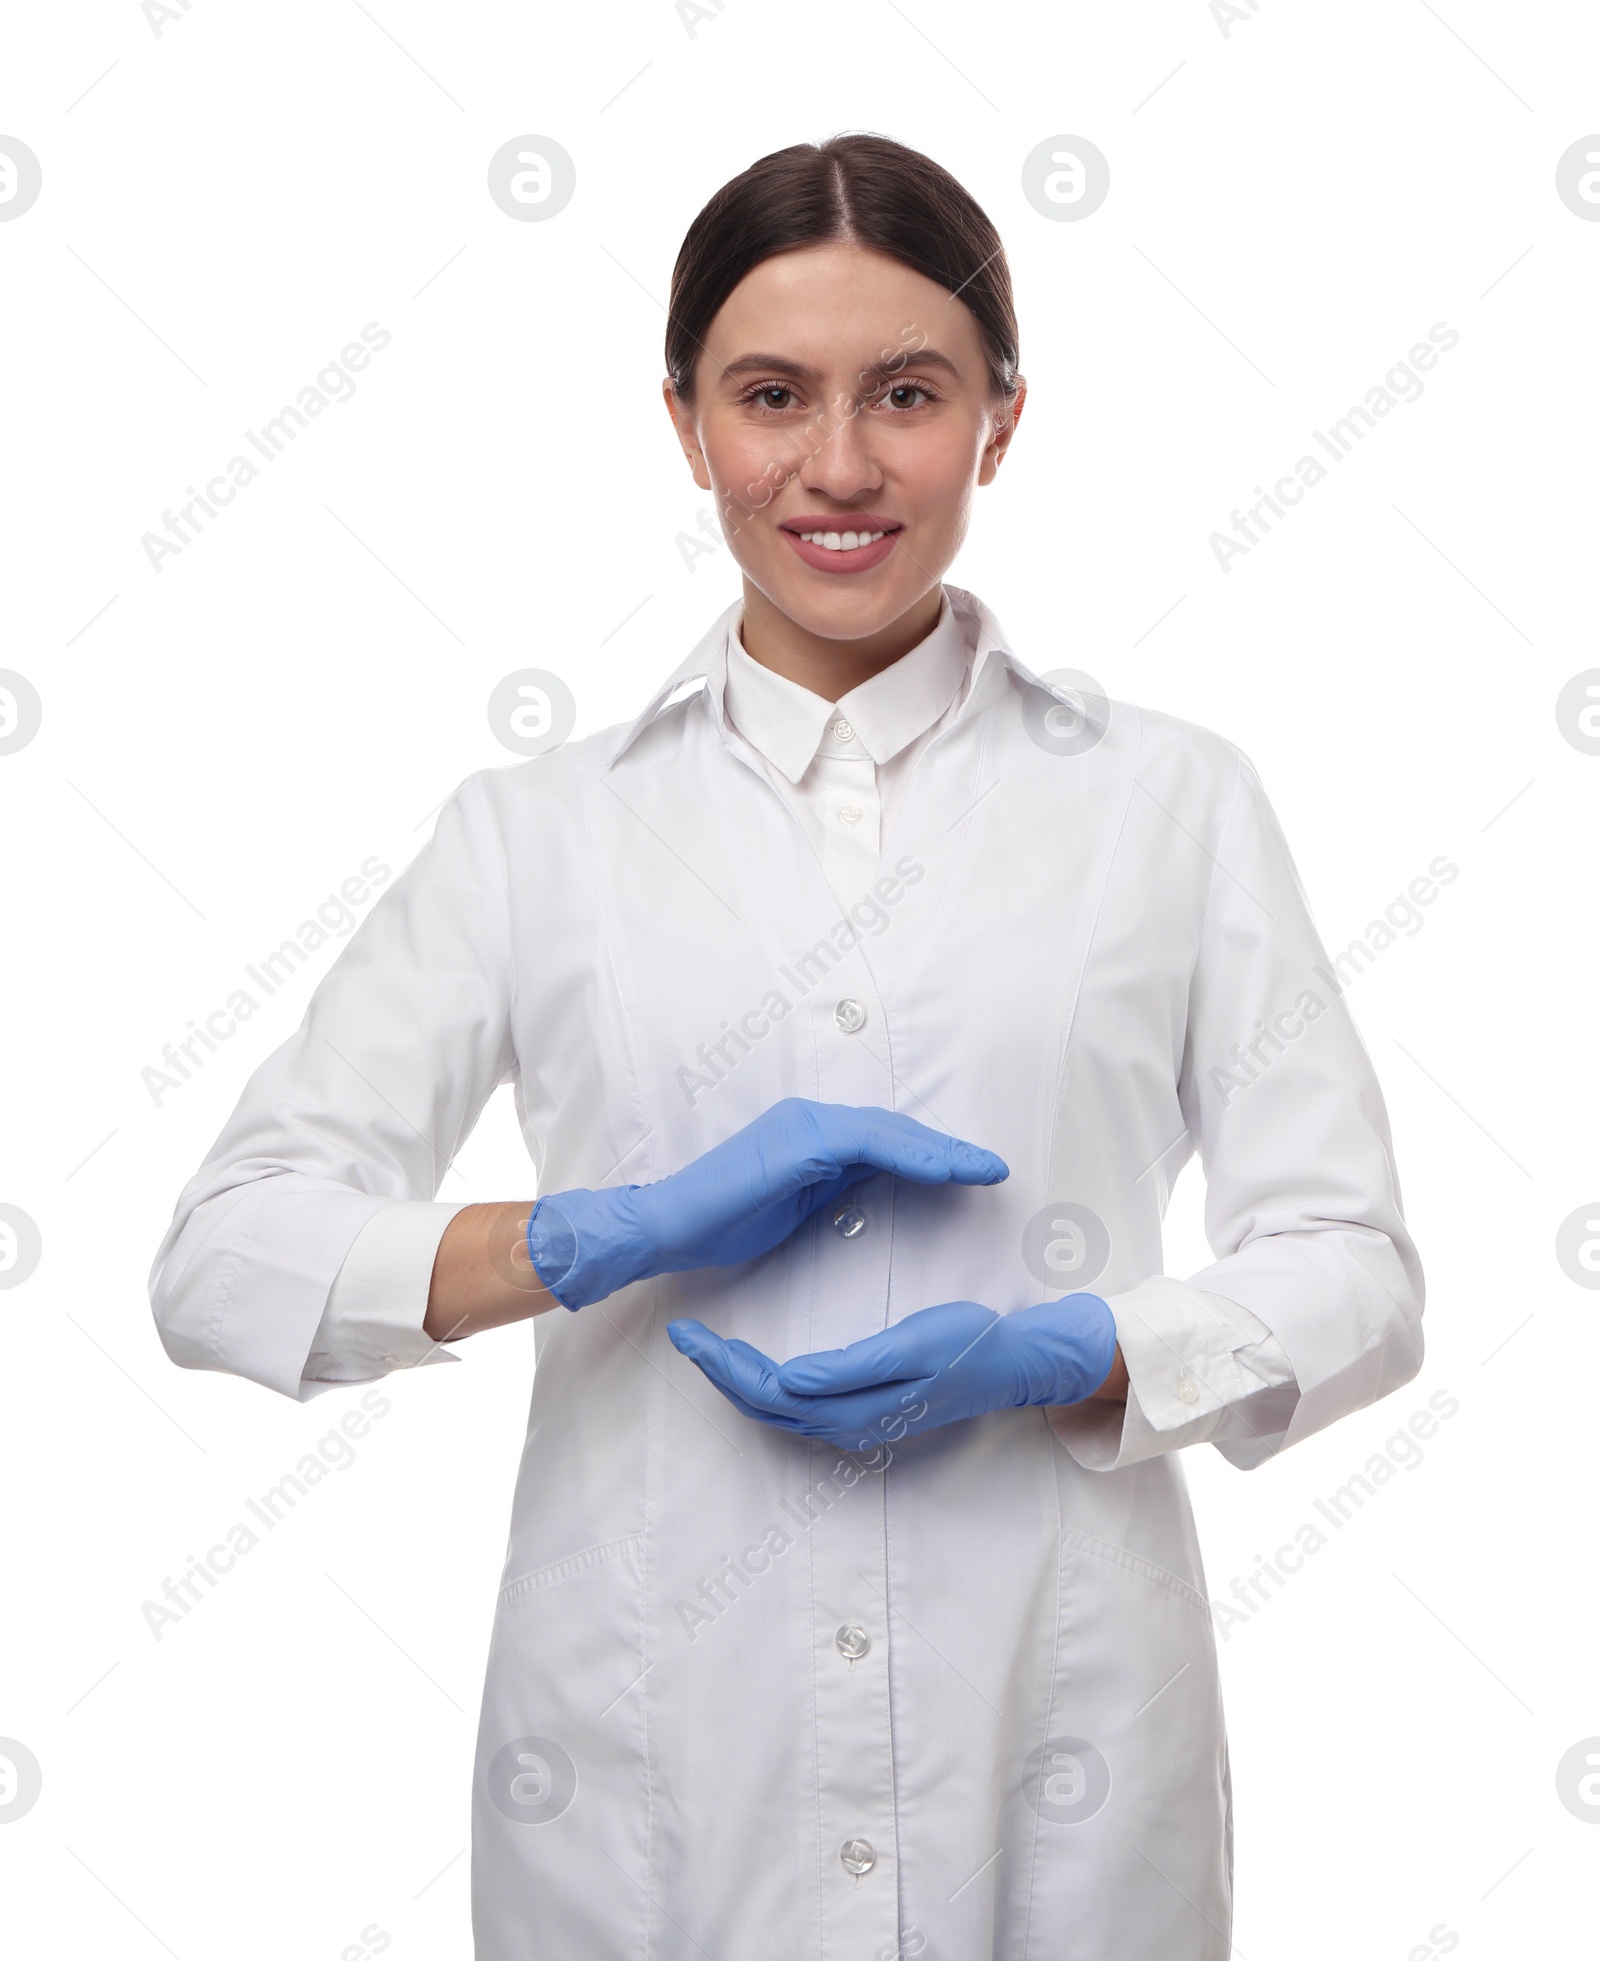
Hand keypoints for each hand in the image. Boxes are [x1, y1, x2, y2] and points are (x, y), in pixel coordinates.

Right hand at [526, 1098, 1007, 1309]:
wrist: (670, 1225)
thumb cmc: (726, 1221)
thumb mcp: (800, 1203)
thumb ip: (839, 1185)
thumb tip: (885, 1182)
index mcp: (812, 1133)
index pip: (885, 1139)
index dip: (932, 1154)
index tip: (973, 1173)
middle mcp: (812, 1119)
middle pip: (896, 1130)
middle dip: (948, 1149)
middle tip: (994, 1168)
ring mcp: (804, 1126)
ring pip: (889, 1132)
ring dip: (940, 1151)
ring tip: (982, 1170)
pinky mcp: (799, 1143)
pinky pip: (867, 1145)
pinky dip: (910, 1157)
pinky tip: (943, 1172)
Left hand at [667, 1292, 1117, 1450]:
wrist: (1011, 1364)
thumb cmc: (967, 1344)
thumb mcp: (913, 1344)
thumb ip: (851, 1366)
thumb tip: (792, 1379)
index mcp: (852, 1409)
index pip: (767, 1393)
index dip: (723, 1365)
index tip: (691, 1332)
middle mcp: (845, 1425)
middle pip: (762, 1406)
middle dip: (718, 1371)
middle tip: (682, 1333)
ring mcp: (854, 1423)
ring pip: (776, 1409)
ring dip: (736, 1380)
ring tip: (705, 1345)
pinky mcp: (862, 1412)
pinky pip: (797, 1406)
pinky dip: (763, 1384)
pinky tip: (751, 1363)